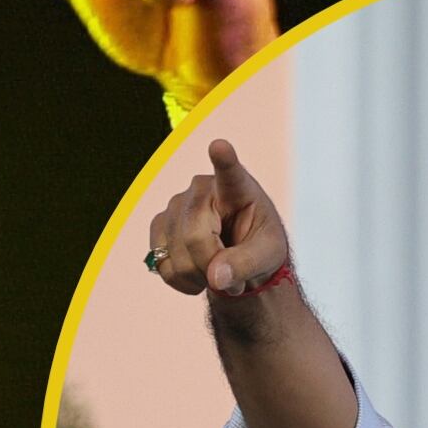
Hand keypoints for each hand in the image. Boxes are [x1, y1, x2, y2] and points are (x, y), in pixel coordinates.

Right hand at [146, 140, 287, 299]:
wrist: (238, 257)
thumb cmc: (259, 248)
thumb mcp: (268, 256)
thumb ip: (246, 265)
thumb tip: (216, 277)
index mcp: (237, 187)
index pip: (229, 170)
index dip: (223, 159)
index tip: (220, 147)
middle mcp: (201, 189)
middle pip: (195, 237)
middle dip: (212, 267)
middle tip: (234, 279)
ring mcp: (174, 205)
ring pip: (176, 256)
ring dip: (198, 277)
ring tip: (217, 273)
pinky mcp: (159, 225)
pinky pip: (161, 264)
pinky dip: (180, 280)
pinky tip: (197, 274)